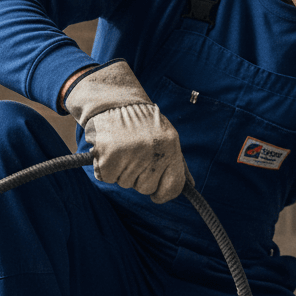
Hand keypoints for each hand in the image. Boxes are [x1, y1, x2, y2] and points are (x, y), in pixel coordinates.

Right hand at [64, 60, 188, 203]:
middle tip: (134, 155)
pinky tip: (109, 151)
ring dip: (122, 171)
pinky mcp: (109, 156)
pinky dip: (105, 169)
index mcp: (171, 147)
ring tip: (121, 148)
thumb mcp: (167, 137)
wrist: (114, 101)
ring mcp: (131, 154)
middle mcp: (153, 152)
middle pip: (146, 188)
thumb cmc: (143, 124)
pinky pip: (107, 178)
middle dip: (139, 177)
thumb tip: (190, 186)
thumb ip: (178, 163)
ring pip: (125, 183)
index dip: (163, 194)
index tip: (156, 194)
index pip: (173, 187)